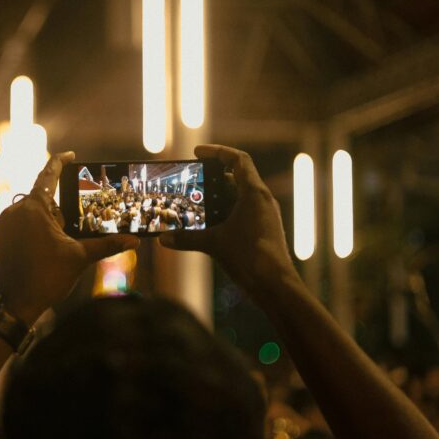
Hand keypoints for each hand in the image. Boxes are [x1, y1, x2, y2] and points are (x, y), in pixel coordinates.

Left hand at [0, 152, 139, 323]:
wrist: (18, 303)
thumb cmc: (49, 278)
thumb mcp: (80, 258)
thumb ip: (107, 244)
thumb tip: (134, 241)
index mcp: (35, 209)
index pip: (48, 176)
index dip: (59, 162)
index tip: (70, 155)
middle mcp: (14, 210)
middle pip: (42, 200)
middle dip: (57, 212)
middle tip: (67, 234)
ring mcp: (2, 223)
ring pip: (29, 212)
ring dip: (43, 221)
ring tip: (53, 245)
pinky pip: (16, 223)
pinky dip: (29, 229)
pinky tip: (39, 248)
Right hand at [159, 145, 298, 302]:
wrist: (276, 287)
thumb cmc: (250, 258)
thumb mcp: (214, 244)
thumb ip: (186, 238)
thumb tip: (163, 239)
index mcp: (255, 193)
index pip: (238, 159)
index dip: (217, 152)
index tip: (197, 153)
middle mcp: (262, 200)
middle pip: (235, 179)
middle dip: (212, 180)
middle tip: (190, 183)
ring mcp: (264, 216)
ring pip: (238, 198)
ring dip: (217, 199)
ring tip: (195, 205)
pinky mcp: (263, 230)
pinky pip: (242, 213)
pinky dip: (225, 214)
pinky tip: (209, 226)